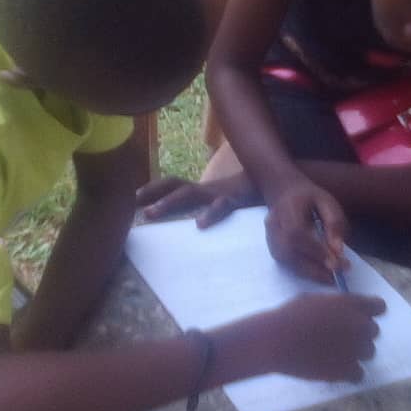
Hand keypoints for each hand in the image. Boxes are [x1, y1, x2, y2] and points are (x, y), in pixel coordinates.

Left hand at [137, 172, 257, 227]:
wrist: (281, 185)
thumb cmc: (249, 199)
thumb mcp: (222, 202)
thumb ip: (207, 208)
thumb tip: (189, 226)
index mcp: (203, 190)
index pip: (172, 184)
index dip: (151, 189)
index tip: (129, 197)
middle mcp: (208, 189)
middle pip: (175, 185)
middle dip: (152, 193)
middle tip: (132, 204)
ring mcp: (221, 193)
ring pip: (190, 193)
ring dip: (168, 202)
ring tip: (151, 213)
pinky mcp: (237, 201)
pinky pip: (222, 206)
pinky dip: (210, 214)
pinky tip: (200, 224)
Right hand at [265, 178, 348, 283]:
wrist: (285, 192)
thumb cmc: (310, 198)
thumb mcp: (328, 203)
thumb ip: (334, 224)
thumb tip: (338, 251)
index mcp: (287, 206)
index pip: (296, 232)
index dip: (315, 250)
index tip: (336, 262)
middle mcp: (273, 222)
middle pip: (288, 249)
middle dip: (313, 265)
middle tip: (337, 273)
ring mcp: (269, 236)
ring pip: (286, 259)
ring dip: (309, 271)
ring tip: (330, 276)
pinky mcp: (271, 246)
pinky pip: (285, 262)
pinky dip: (303, 270)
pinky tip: (318, 272)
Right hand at [266, 293, 385, 381]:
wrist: (277, 341)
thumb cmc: (291, 316)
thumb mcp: (315, 300)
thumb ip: (335, 306)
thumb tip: (342, 313)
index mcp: (352, 304)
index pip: (378, 306)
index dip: (370, 311)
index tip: (360, 316)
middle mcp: (359, 325)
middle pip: (374, 331)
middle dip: (360, 332)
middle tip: (341, 336)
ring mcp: (356, 349)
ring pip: (369, 352)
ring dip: (356, 352)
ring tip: (335, 353)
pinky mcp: (348, 371)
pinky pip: (359, 374)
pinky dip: (349, 372)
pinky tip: (334, 368)